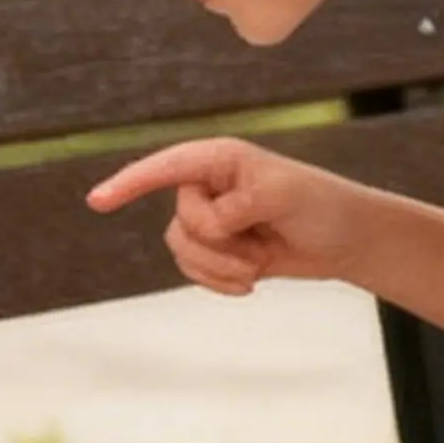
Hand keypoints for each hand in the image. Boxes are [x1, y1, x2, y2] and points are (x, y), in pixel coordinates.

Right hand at [88, 138, 369, 294]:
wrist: (346, 240)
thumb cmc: (320, 206)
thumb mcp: (283, 195)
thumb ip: (238, 205)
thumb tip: (208, 224)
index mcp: (219, 159)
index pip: (165, 169)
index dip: (129, 184)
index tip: (97, 202)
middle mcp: (206, 186)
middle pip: (180, 222)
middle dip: (217, 246)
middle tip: (259, 248)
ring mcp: (209, 218)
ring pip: (181, 250)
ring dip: (221, 268)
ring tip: (258, 267)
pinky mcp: (215, 248)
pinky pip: (192, 271)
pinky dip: (220, 282)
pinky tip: (252, 282)